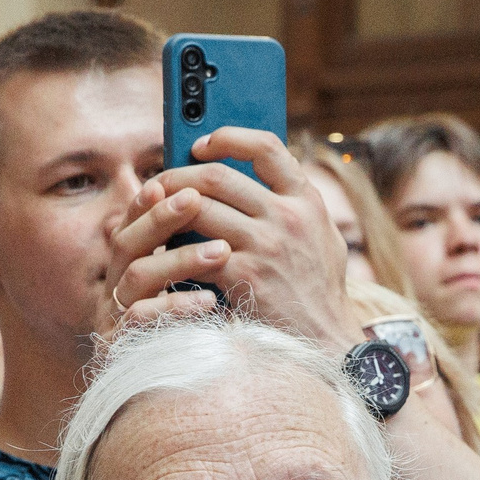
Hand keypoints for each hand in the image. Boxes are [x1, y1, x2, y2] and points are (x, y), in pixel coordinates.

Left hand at [108, 129, 355, 344]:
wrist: (325, 340)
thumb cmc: (320, 291)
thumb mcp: (323, 237)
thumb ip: (298, 206)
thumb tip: (264, 178)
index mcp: (307, 201)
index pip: (267, 148)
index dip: (229, 138)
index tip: (202, 145)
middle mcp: (288, 216)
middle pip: (219, 175)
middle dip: (179, 174)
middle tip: (159, 183)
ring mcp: (266, 245)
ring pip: (199, 207)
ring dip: (167, 208)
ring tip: (154, 215)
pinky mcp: (245, 275)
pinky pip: (195, 249)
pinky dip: (173, 248)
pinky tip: (164, 252)